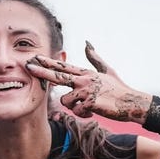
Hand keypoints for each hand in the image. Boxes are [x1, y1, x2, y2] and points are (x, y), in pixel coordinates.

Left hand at [25, 41, 151, 122]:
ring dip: (75, 107)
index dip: (48, 63)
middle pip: (58, 76)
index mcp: (86, 73)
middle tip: (28, 67)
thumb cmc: (119, 88)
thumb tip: (87, 43)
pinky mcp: (90, 103)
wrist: (131, 103)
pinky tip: (95, 111)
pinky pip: (77, 112)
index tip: (35, 58)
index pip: (63, 67)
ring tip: (88, 106)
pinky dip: (84, 114)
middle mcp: (84, 80)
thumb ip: (94, 58)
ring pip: (66, 101)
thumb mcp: (107, 70)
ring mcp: (86, 91)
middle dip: (41, 72)